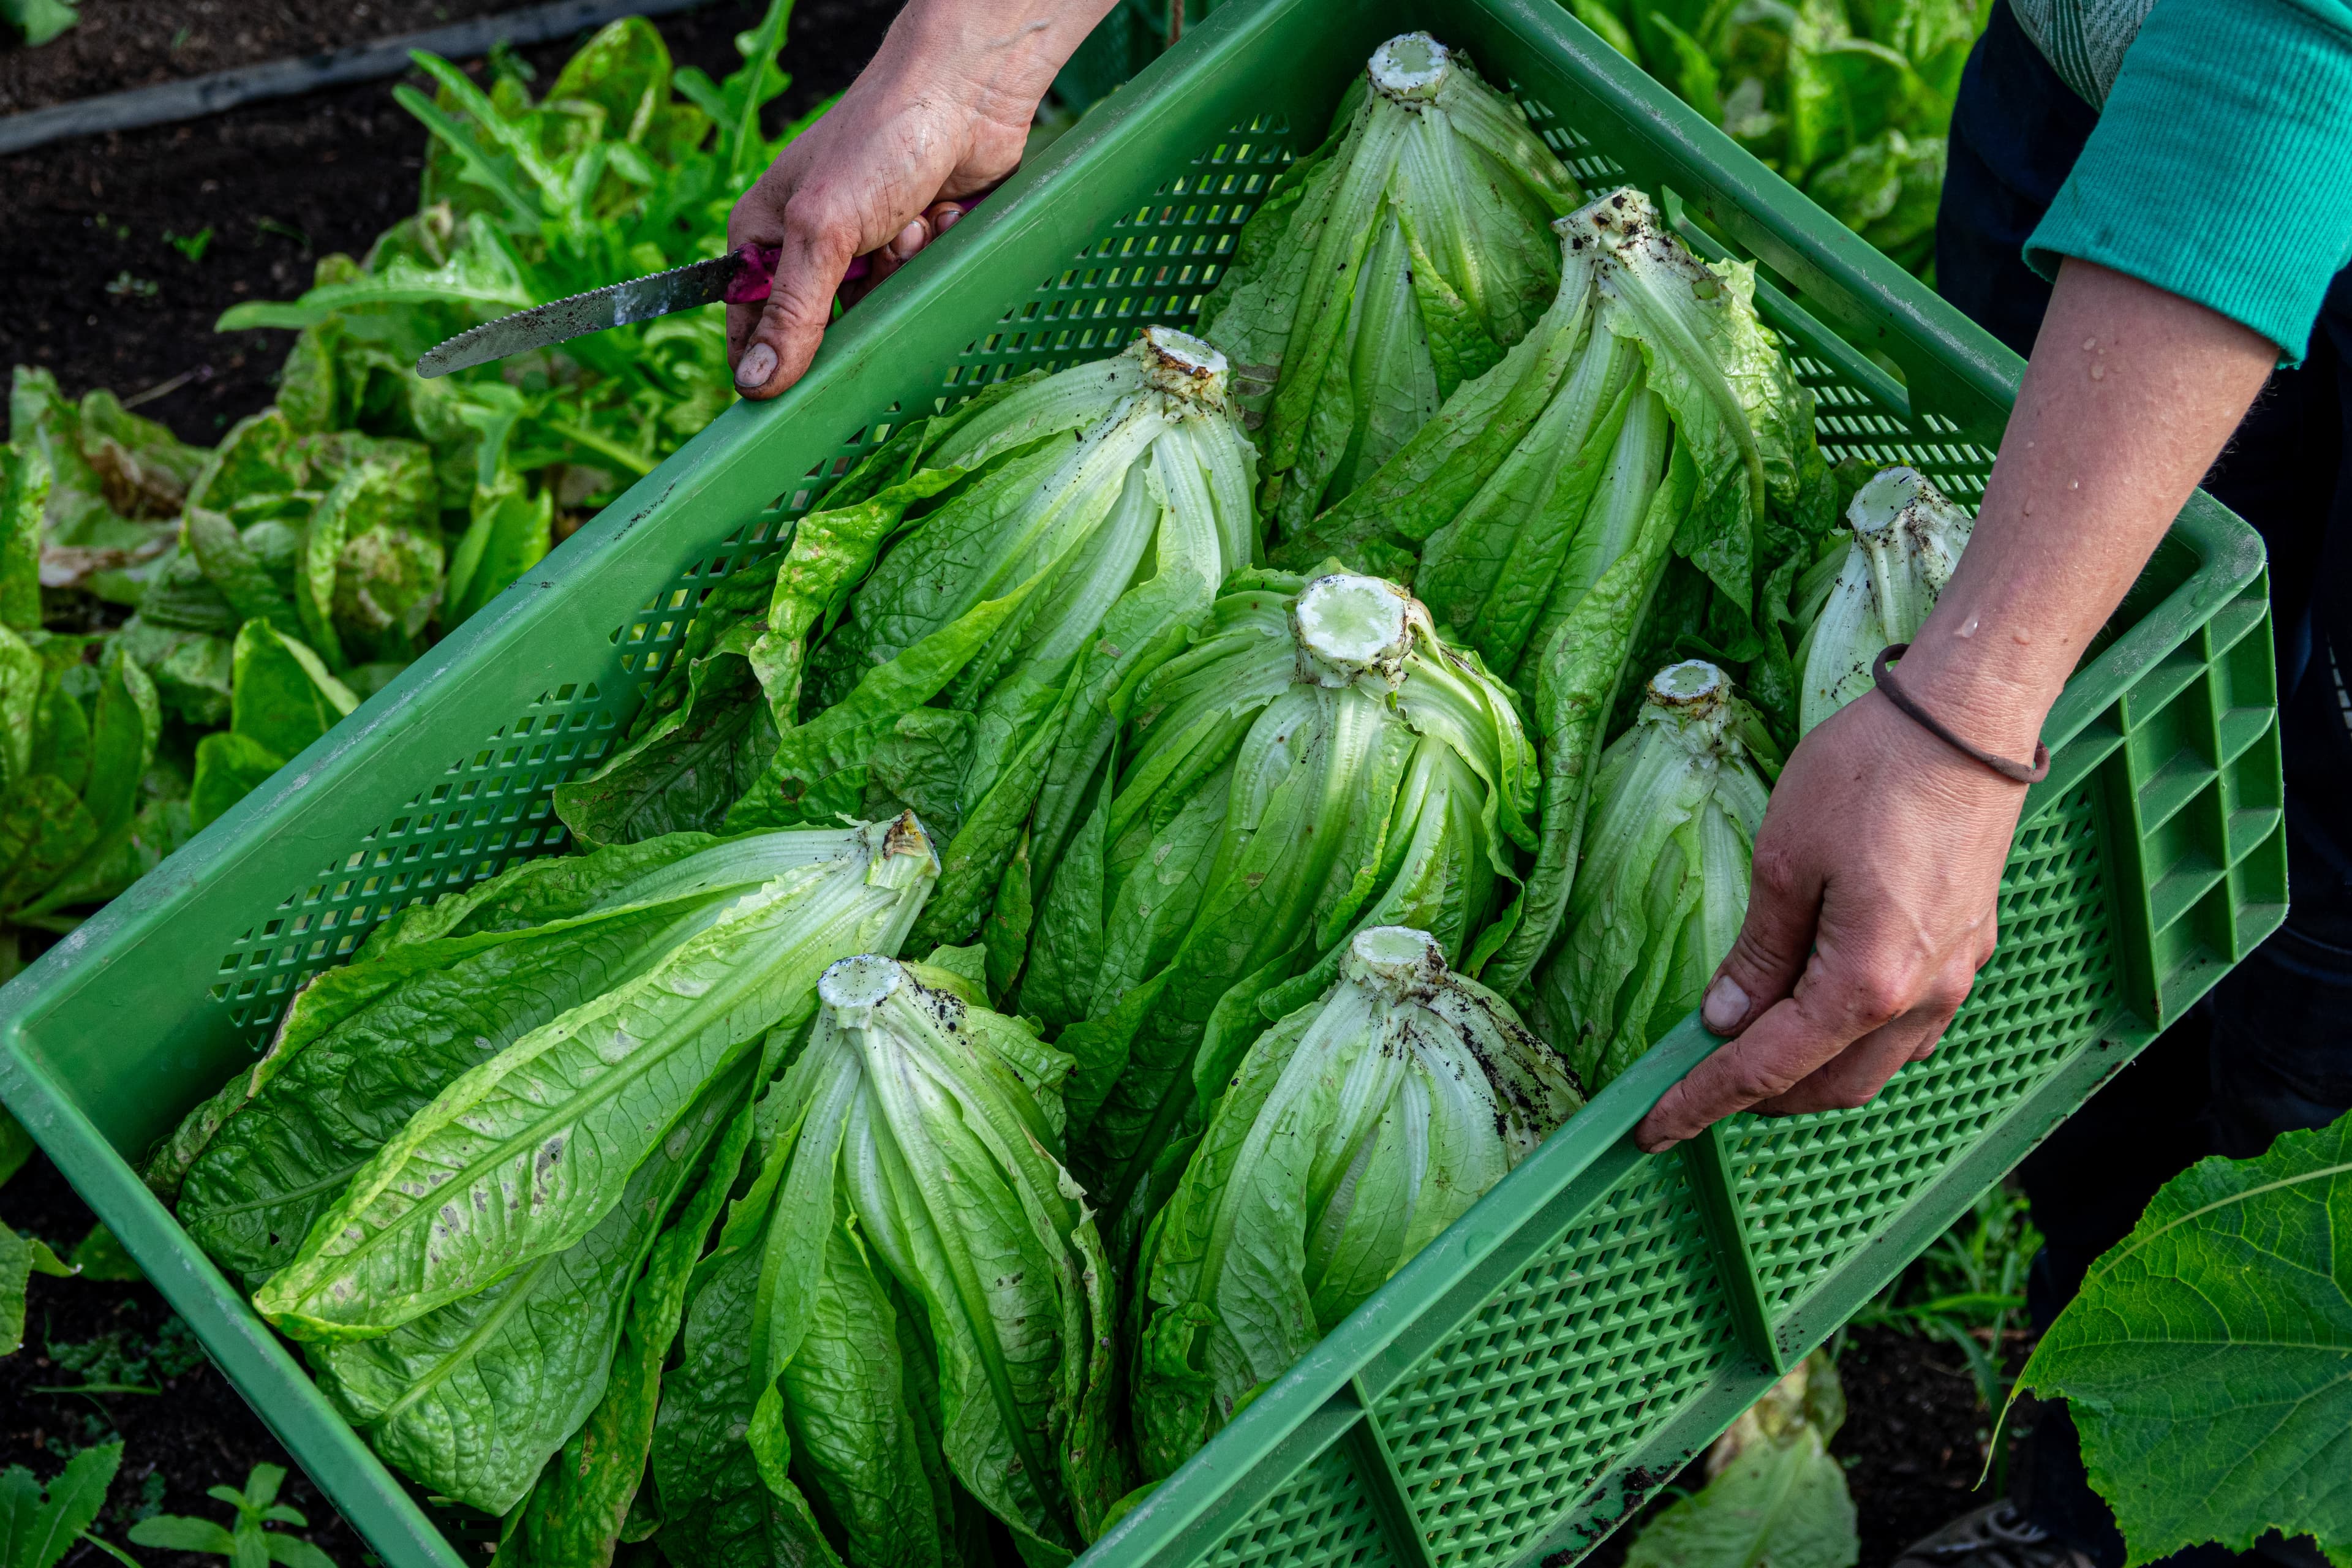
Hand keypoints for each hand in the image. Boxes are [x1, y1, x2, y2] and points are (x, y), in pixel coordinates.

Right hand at [725, 0, 1114, 398]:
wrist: (964, 95)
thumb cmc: (878, 141)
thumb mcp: (823, 230)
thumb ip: (792, 311)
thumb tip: (756, 382)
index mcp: (764, 234)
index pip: (749, 322)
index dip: (769, 357)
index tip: (794, 394)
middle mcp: (810, 243)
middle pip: (821, 324)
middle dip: (858, 300)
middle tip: (877, 265)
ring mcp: (866, 245)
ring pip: (878, 307)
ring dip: (901, 271)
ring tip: (911, 224)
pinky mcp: (914, 244)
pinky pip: (918, 283)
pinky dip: (932, 253)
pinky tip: (940, 215)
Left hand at [1632, 685, 2028, 1150]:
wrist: (1969, 721)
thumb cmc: (1871, 776)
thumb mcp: (1786, 863)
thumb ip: (1758, 954)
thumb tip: (1725, 1019)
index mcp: (1864, 984)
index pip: (1768, 1069)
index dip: (1702, 1102)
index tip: (1653, 1127)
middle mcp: (1920, 998)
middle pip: (1829, 1087)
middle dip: (1759, 1097)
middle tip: (1694, 1085)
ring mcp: (1954, 978)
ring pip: (1875, 1066)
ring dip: (1812, 1074)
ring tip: (1751, 1049)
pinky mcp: (1968, 949)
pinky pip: (1909, 1030)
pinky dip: (1856, 1041)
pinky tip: (1821, 1012)